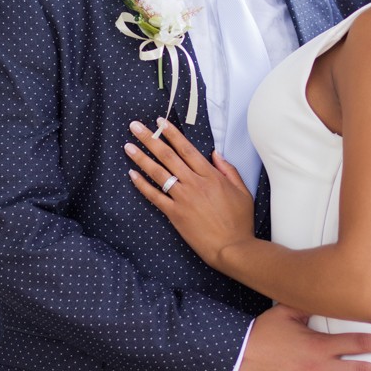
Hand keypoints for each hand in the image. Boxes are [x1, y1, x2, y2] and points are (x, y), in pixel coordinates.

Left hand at [125, 118, 253, 266]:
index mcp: (211, 176)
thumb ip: (228, 170)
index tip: (160, 122)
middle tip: (135, 126)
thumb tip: (215, 153)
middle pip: (168, 156)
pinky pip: (154, 196)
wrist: (232, 247)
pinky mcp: (175, 214)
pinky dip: (142, 185)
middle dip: (150, 138)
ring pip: (158, 173)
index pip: (187, 148)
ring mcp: (183, 198)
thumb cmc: (240, 221)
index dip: (171, 133)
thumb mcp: (243, 191)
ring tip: (128, 146)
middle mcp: (194, 183)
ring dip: (141, 158)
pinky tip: (132, 174)